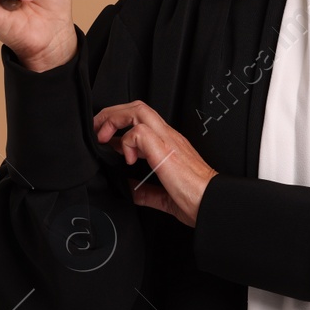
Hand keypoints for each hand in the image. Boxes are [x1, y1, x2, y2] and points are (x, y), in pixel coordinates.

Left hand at [93, 101, 217, 227]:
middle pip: (136, 107)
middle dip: (111, 115)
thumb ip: (146, 191)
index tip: (105, 140)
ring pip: (137, 110)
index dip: (118, 124)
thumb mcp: (165, 195)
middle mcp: (168, 137)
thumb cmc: (198, 199)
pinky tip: (127, 159)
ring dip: (114, 120)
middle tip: (98, 131)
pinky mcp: (164, 150)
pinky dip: (127, 142)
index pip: (141, 119)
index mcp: (169, 145)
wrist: (212, 202)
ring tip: (104, 137)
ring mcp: (167, 141)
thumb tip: (132, 190)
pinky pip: (139, 132)